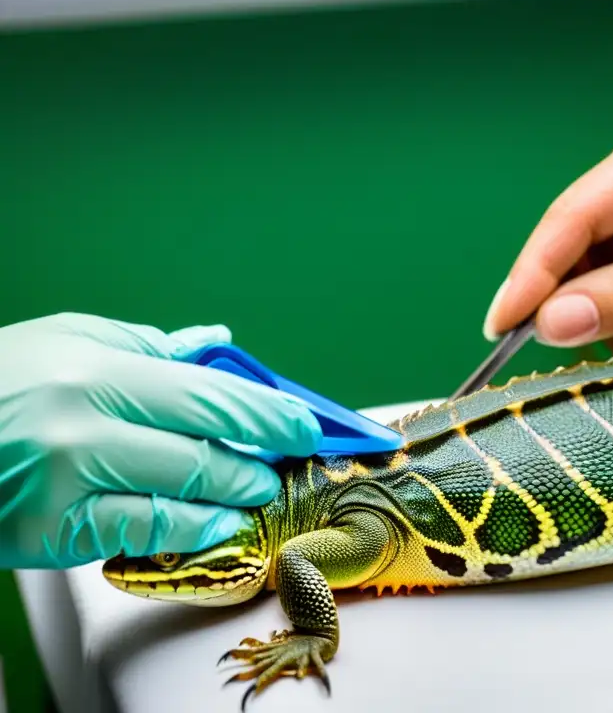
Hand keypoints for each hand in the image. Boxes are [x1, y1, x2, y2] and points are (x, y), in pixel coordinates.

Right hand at [0, 312, 322, 569]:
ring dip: (235, 493)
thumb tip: (214, 340)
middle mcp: (84, 419)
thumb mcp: (66, 341)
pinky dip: (191, 527)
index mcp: (96, 365)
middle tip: (288, 461)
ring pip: (184, 488)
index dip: (268, 412)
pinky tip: (215, 522)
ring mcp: (67, 477)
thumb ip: (144, 345)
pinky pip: (143, 531)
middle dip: (262, 455)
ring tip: (255, 490)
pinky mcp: (50, 528)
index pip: (210, 390)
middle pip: (207, 441)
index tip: (303, 423)